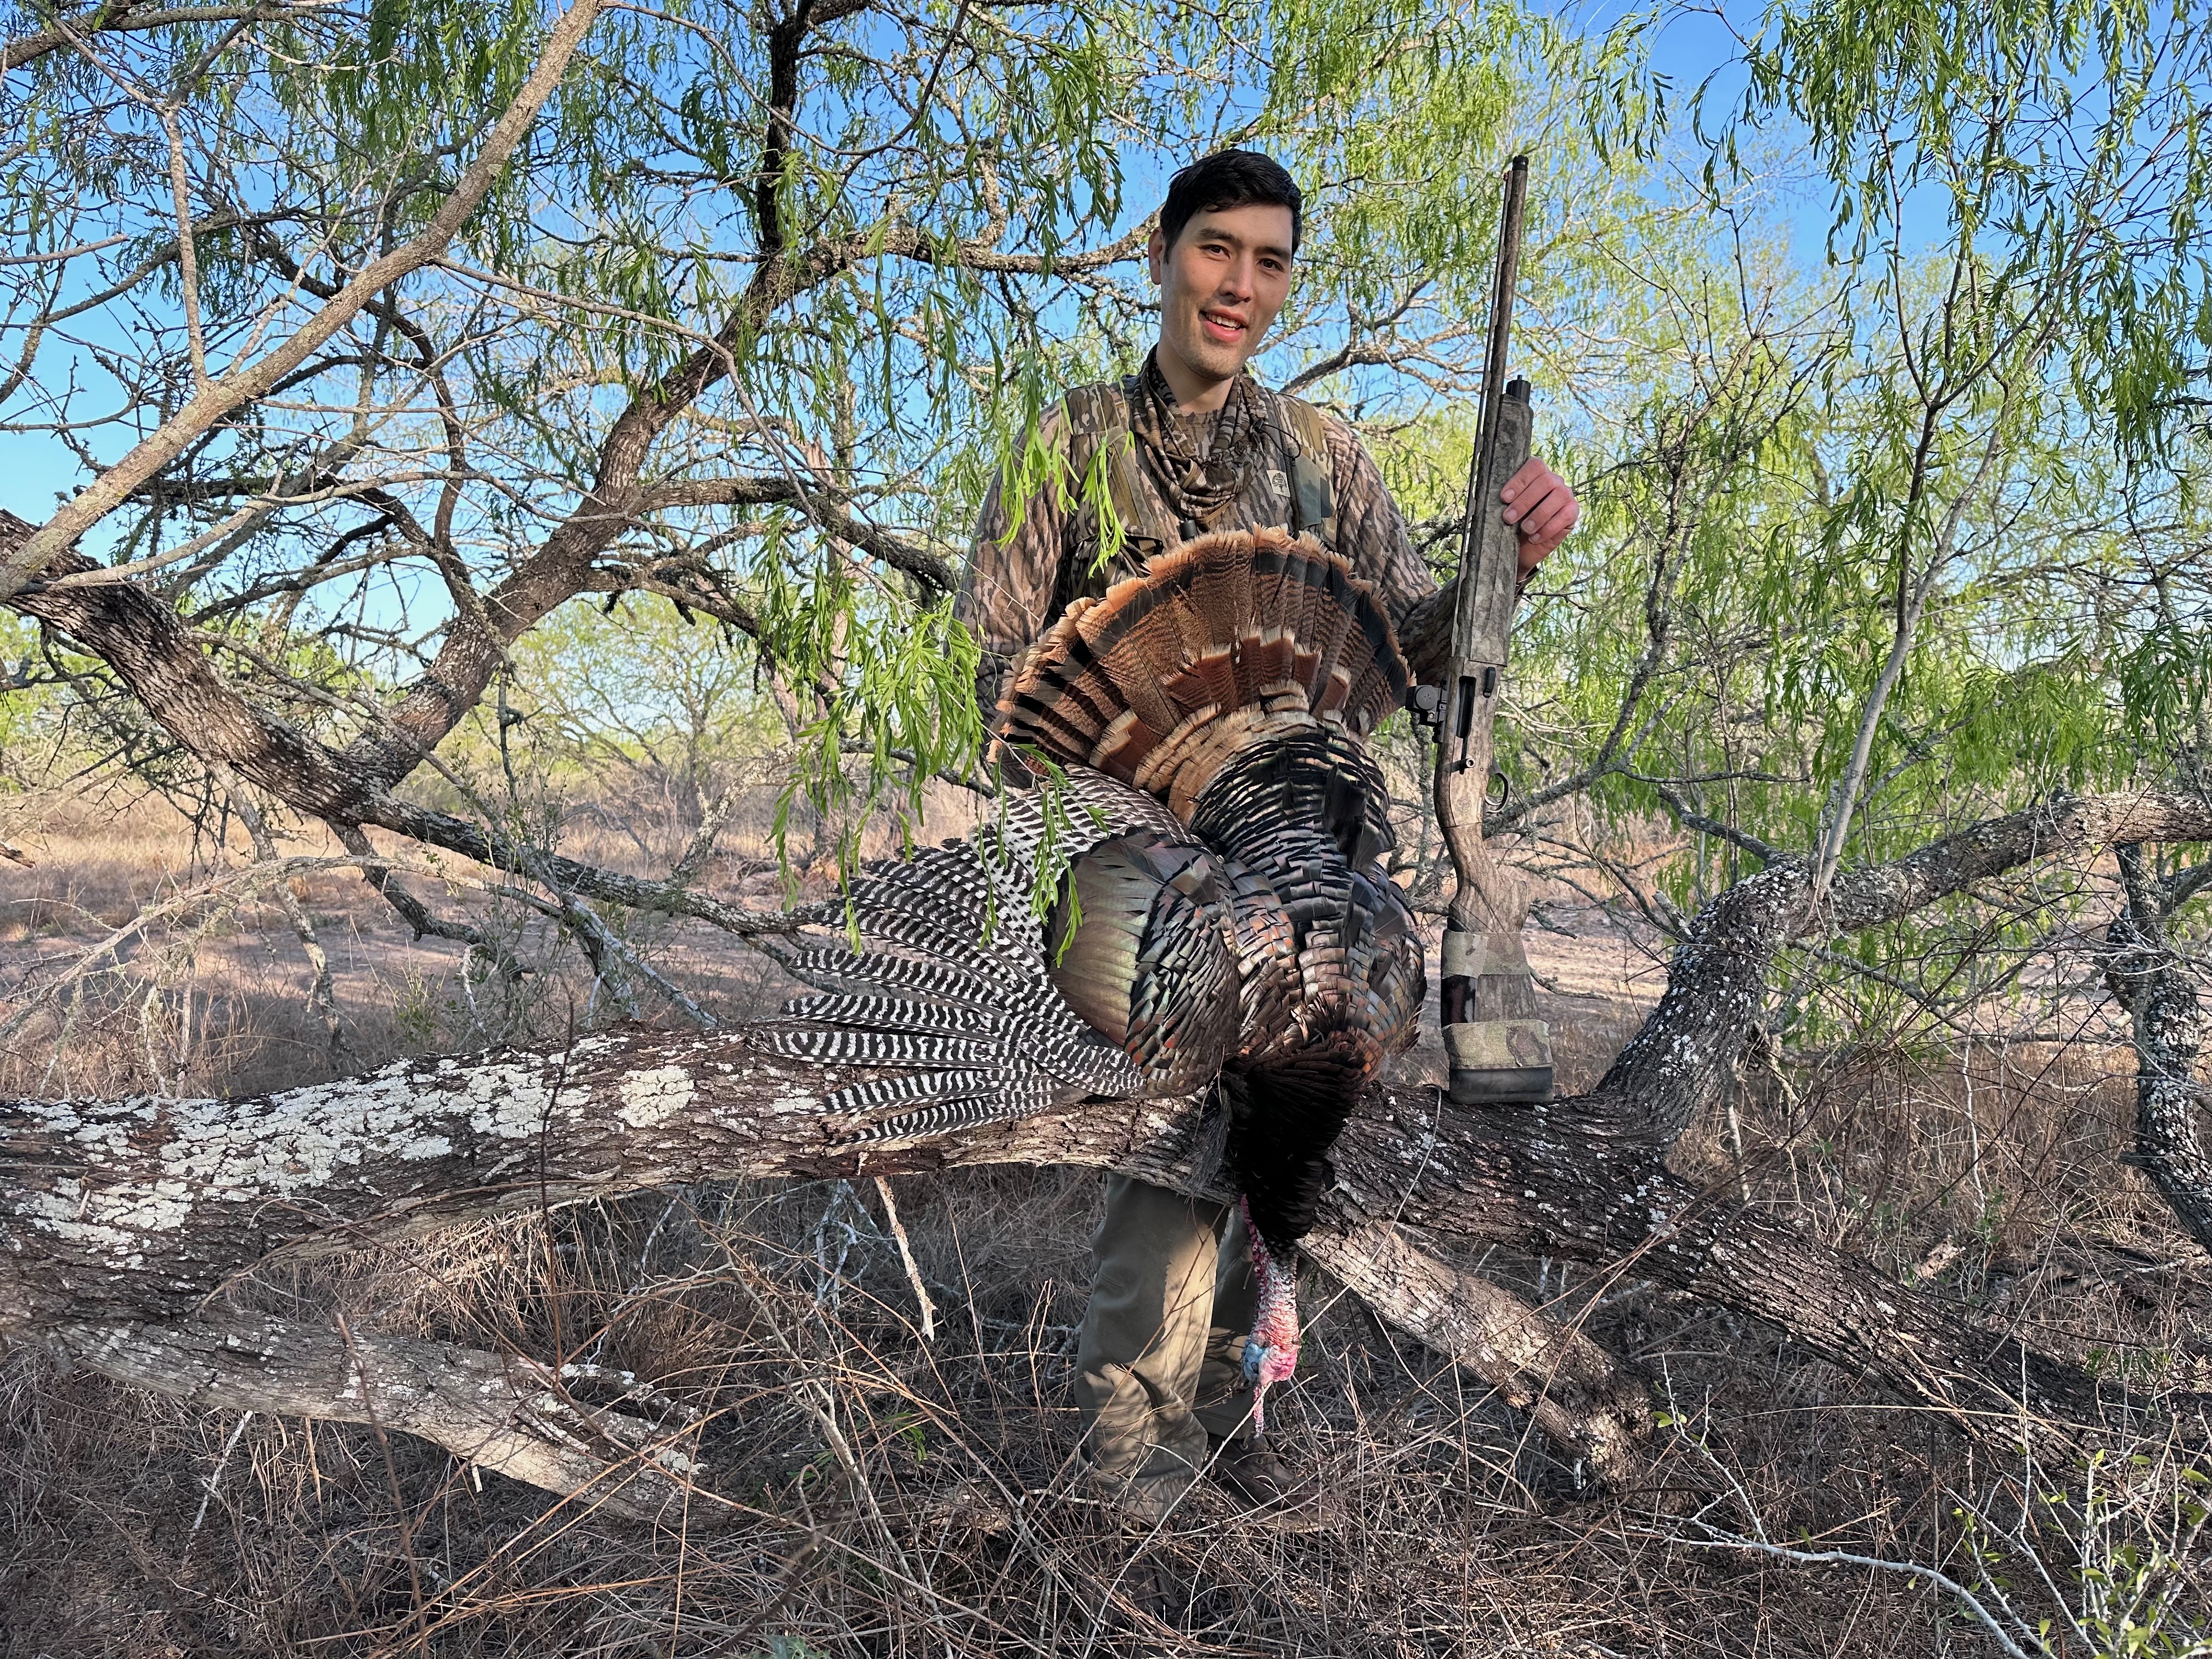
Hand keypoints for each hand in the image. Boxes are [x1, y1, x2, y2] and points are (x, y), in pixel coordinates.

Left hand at [1499, 456, 1578, 578]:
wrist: (1523, 547)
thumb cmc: (1513, 523)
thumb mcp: (1506, 509)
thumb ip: (1505, 500)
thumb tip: (1492, 497)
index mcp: (1537, 473)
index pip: (1534, 466)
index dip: (1519, 481)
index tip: (1504, 498)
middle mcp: (1553, 480)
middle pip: (1545, 481)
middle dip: (1525, 501)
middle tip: (1508, 518)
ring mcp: (1565, 495)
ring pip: (1558, 496)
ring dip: (1539, 514)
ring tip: (1524, 529)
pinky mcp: (1572, 512)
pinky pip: (1565, 516)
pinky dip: (1548, 528)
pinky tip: (1534, 537)